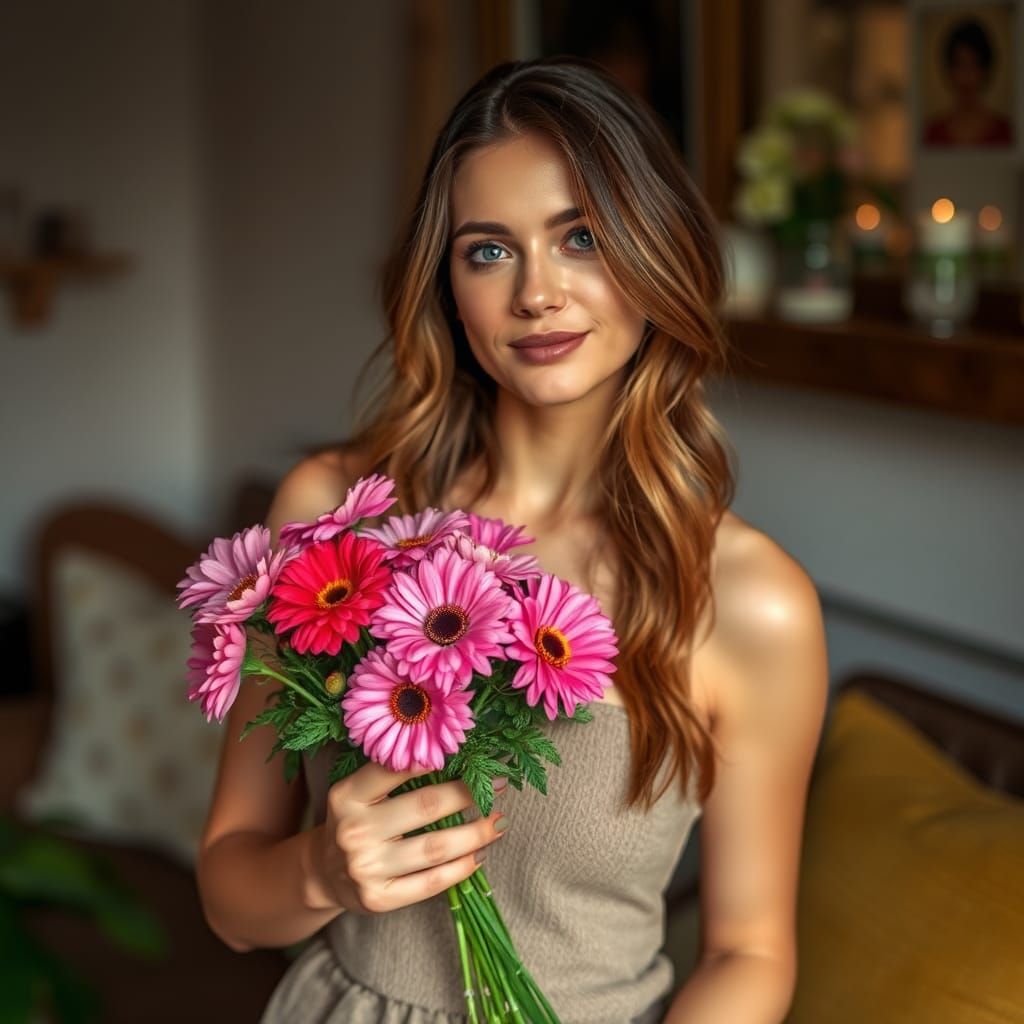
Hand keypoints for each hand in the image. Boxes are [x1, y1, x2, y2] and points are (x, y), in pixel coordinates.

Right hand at [305, 760, 508, 914]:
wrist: (324, 873)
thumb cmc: (356, 821)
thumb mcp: (359, 793)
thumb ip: (393, 775)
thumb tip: (453, 755)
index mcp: (347, 796)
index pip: (393, 770)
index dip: (433, 759)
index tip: (469, 752)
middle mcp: (354, 831)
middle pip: (425, 807)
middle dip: (468, 794)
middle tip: (497, 785)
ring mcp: (365, 868)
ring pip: (435, 848)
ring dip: (476, 833)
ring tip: (499, 822)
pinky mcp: (378, 899)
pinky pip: (431, 882)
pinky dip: (462, 867)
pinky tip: (480, 854)